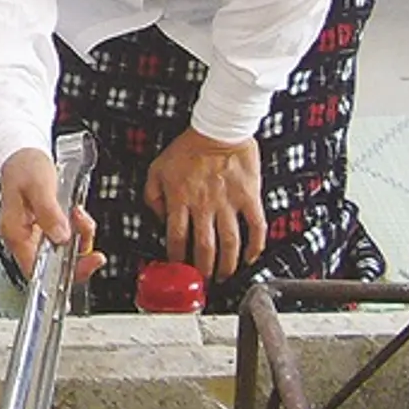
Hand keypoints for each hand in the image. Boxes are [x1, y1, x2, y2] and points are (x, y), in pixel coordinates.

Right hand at [0, 147, 102, 283]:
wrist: (22, 151)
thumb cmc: (23, 165)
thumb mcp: (38, 186)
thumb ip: (49, 213)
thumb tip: (61, 237)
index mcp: (16, 233)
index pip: (36, 269)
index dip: (60, 275)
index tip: (84, 266)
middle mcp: (25, 237)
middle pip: (53, 265)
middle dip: (77, 255)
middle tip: (95, 253)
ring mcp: (37, 233)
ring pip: (64, 251)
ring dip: (80, 238)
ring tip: (81, 218)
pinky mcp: (47, 226)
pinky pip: (67, 238)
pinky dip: (79, 229)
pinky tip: (78, 215)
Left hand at [142, 127, 265, 281]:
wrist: (219, 129)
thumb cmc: (188, 147)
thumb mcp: (157, 169)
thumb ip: (152, 196)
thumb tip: (158, 218)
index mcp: (180, 199)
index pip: (177, 238)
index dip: (177, 258)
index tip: (178, 267)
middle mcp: (204, 205)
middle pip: (204, 247)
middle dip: (203, 269)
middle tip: (203, 279)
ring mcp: (229, 202)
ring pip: (229, 243)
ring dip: (227, 264)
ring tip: (224, 275)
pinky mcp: (249, 197)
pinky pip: (256, 227)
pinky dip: (255, 246)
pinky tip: (250, 257)